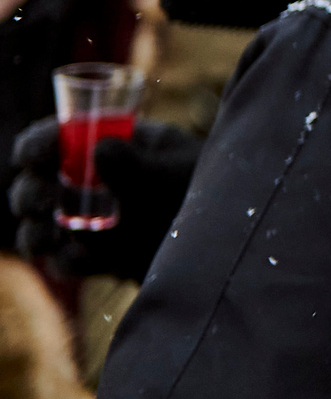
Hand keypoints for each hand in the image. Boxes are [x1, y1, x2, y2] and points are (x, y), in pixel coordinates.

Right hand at [11, 116, 202, 281]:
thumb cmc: (211, 191)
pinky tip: (86, 260)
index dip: (38, 144)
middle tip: (44, 202)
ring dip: (36, 233)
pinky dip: (67, 262)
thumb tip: (98, 150)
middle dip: (30, 194)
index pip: (59, 136)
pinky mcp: (103, 256)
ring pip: (42, 226)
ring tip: (49, 236)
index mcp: (116, 142)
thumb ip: (135, 165)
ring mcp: (96, 219)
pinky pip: (67, 261)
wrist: (233, 242)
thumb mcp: (173, 174)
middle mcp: (97, 179)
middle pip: (37, 183)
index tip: (36, 157)